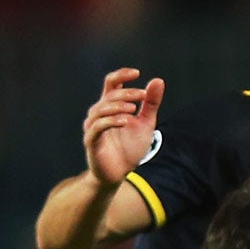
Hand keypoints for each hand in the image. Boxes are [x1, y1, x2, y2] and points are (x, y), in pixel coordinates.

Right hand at [82, 68, 164, 187]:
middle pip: (109, 95)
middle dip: (127, 93)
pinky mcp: (91, 142)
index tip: (137, 73)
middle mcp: (99, 114)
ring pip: (100, 109)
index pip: (112, 83)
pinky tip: (125, 121)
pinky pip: (98, 128)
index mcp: (110, 107)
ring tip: (134, 109)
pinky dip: (111, 122)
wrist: (119, 175)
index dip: (122, 75)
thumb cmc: (129, 149)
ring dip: (118, 106)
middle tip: (143, 96)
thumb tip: (158, 80)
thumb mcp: (145, 124)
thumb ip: (151, 104)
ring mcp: (93, 127)